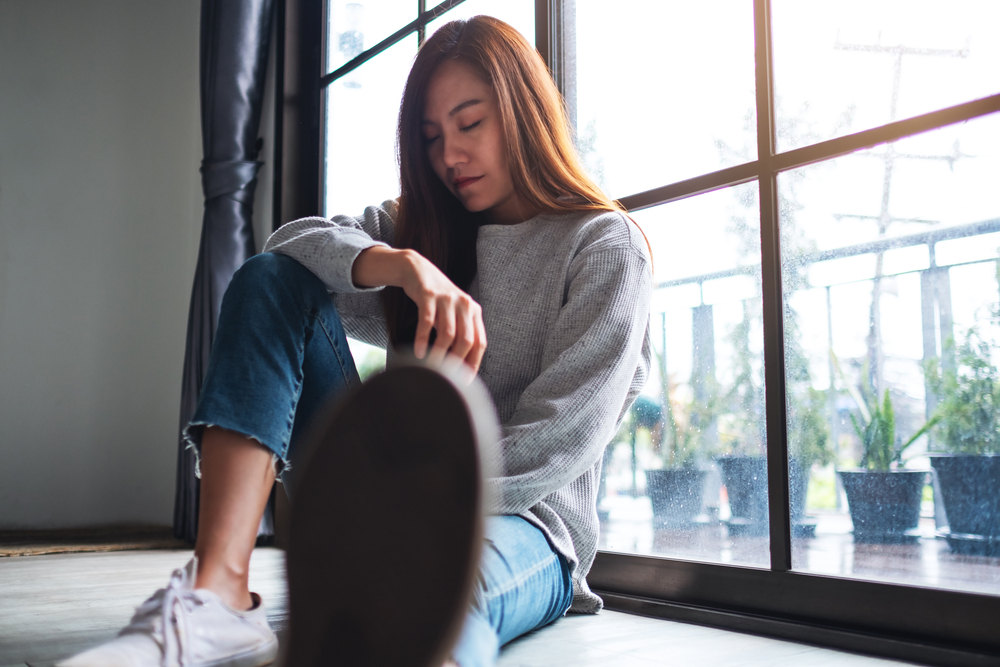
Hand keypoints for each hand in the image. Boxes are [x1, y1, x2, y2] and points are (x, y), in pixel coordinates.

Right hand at [352, 246, 486, 372]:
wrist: (418, 270)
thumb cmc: (437, 299)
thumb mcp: (454, 313)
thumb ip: (460, 333)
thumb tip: (459, 366)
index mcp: (474, 311)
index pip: (480, 342)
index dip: (473, 363)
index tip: (464, 380)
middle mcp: (464, 304)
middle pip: (466, 340)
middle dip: (456, 361)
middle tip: (445, 376)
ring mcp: (447, 299)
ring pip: (447, 333)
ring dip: (439, 353)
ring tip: (431, 366)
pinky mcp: (429, 295)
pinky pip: (427, 322)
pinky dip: (423, 340)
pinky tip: (418, 352)